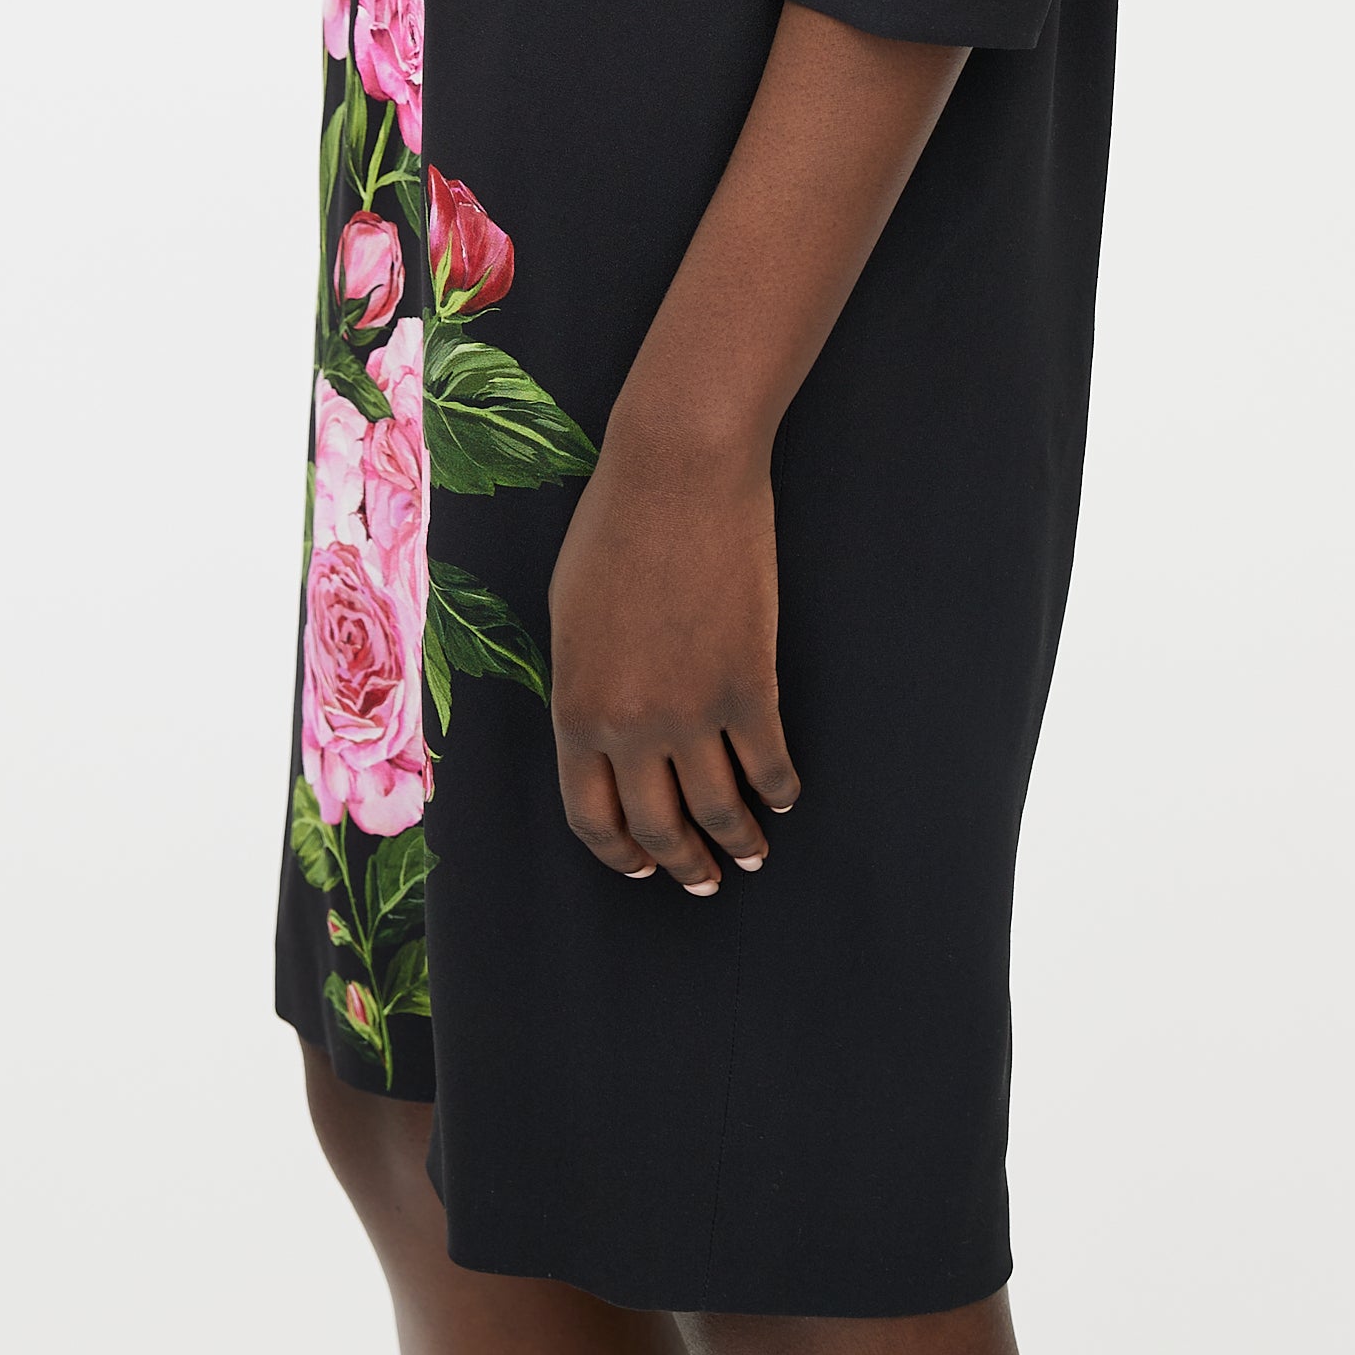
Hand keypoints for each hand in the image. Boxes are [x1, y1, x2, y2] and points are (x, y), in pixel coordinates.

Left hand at [549, 418, 799, 895]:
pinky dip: (779, 788)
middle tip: (702, 880)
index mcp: (577, 709)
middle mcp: (631, 727)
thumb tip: (602, 736)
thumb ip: (583, 686)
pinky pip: (768, 761)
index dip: (620, 853)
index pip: (592, 817)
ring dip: (738, 842)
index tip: (642, 869)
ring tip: (752, 855)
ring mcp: (694, 710)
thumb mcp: (570, 618)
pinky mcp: (750, 684)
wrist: (675, 473)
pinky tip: (785, 796)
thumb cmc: (613, 529)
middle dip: (682, 865)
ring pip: (719, 808)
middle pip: (659, 828)